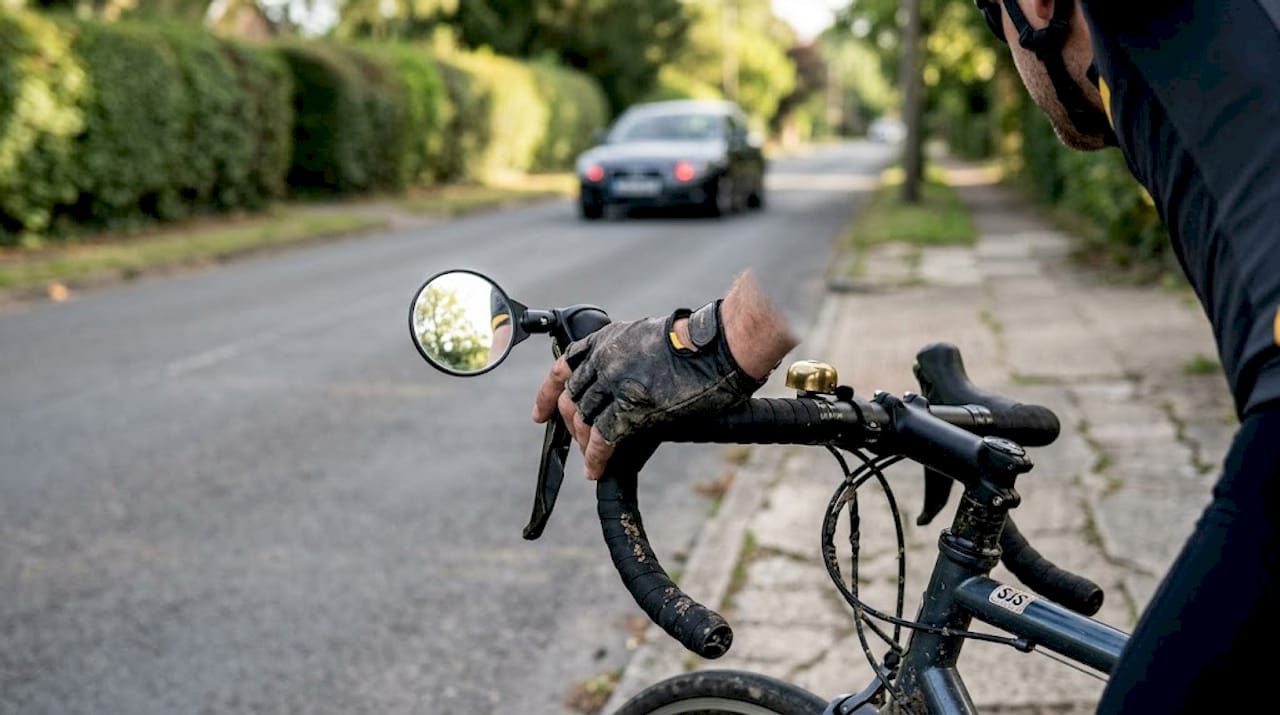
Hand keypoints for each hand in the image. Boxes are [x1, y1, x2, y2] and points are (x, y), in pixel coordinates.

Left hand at [532, 301, 764, 478]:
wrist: (718, 346)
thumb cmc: (696, 343)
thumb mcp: (647, 338)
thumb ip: (626, 356)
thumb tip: (620, 383)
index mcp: (608, 339)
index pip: (564, 366)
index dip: (547, 394)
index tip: (540, 414)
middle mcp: (606, 358)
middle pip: (573, 398)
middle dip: (572, 425)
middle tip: (580, 443)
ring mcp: (617, 381)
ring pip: (584, 419)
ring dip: (585, 444)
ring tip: (591, 460)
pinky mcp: (633, 405)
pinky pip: (604, 437)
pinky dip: (596, 458)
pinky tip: (595, 471)